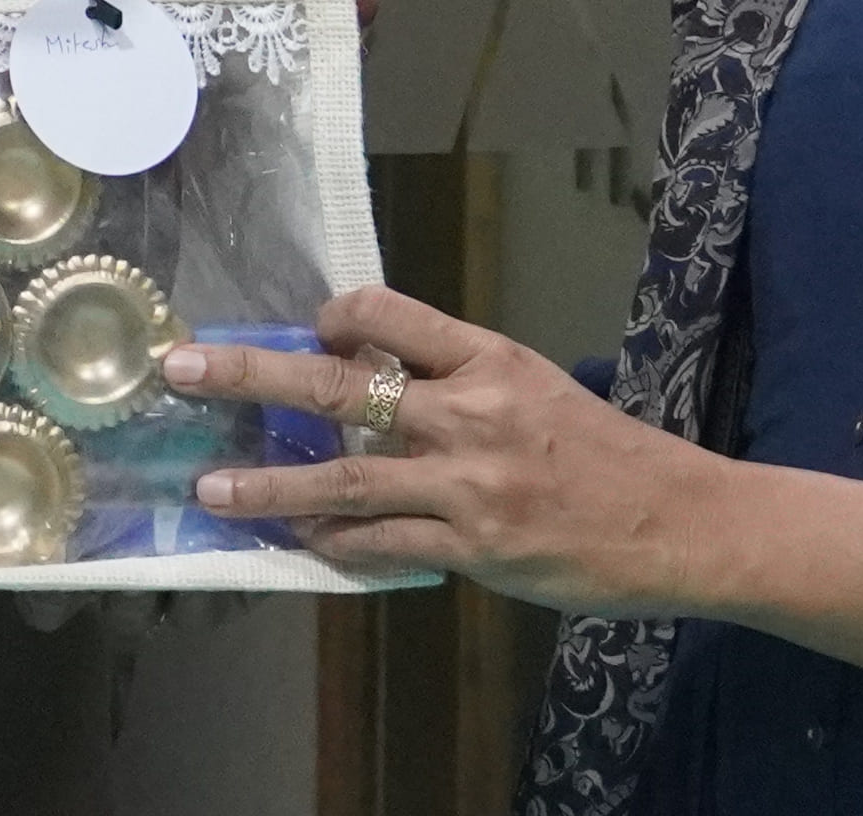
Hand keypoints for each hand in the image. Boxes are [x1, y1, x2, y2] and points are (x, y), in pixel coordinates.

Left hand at [168, 287, 717, 612]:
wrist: (680, 522)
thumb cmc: (607, 455)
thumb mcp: (535, 389)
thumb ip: (457, 380)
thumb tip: (368, 377)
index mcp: (489, 358)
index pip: (385, 314)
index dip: (333, 320)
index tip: (309, 331)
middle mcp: (470, 412)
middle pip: (338, 385)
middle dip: (249, 376)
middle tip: (181, 367)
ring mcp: (468, 484)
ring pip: (345, 480)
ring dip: (269, 485)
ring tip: (210, 490)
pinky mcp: (474, 548)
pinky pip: (382, 546)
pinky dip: (335, 544)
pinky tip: (297, 543)